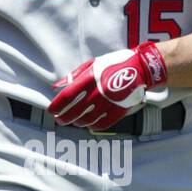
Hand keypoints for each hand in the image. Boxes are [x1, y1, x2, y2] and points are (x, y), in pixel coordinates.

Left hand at [47, 41, 166, 130]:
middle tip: (59, 120)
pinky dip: (93, 126)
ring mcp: (109, 102)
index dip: (56, 106)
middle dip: (64, 118)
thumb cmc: (114, 64)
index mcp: (90, 78)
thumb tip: (57, 86)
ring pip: (87, 120)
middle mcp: (98, 92)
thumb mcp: (93, 64)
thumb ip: (74, 75)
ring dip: (77, 122)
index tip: (51, 110)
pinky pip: (102, 124)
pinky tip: (89, 124)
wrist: (140, 68)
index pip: (68, 96)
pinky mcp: (119, 110)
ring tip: (74, 121)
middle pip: (75, 112)